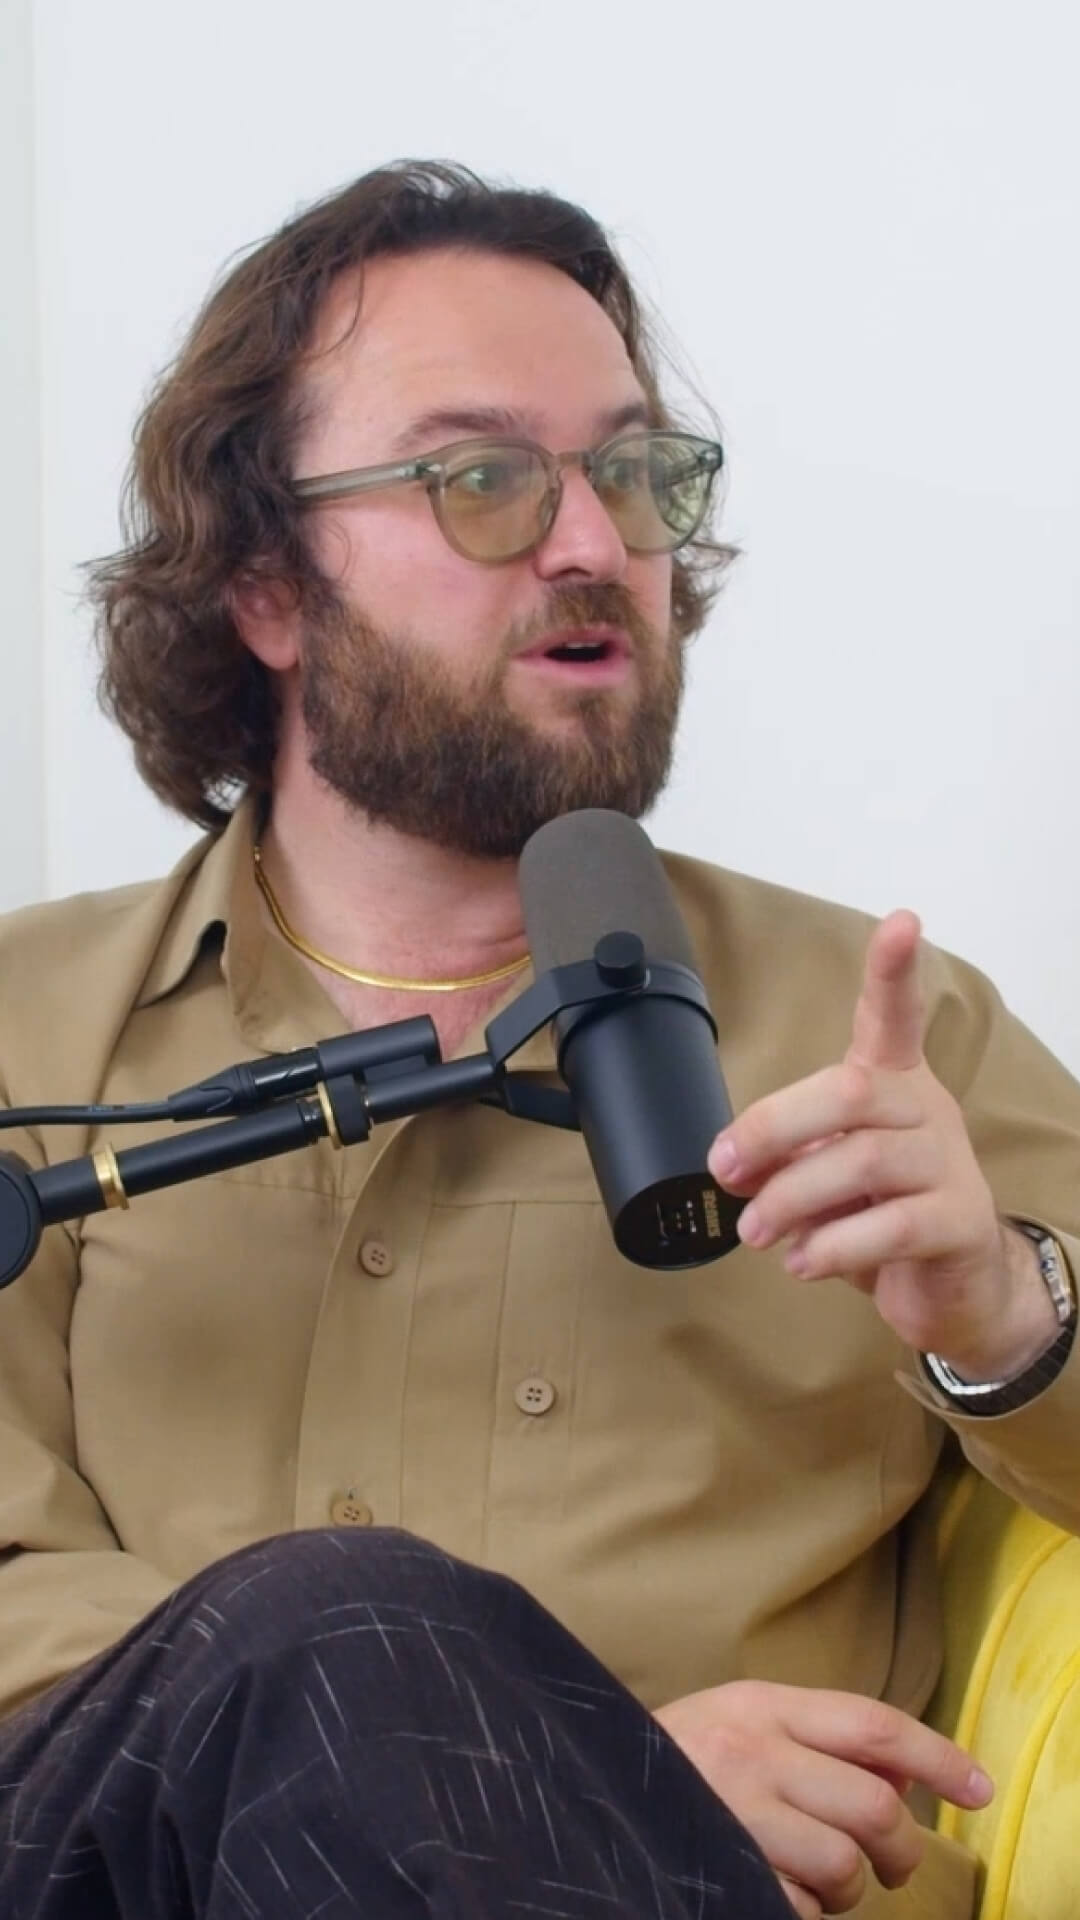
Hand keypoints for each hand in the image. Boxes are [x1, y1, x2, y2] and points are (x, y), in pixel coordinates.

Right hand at [654, 1680, 992, 1917]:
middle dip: (902, 1846)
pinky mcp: (724, 1870)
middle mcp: (751, 1752)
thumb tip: (908, 1771)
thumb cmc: (680, 1762)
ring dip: (851, 1889)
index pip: (873, 1722)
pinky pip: (801, 1908)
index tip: (979, 1788)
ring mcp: (736, 1815)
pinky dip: (804, 1913)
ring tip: (825, 1885)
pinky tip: (776, 1892)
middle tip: (895, 1865)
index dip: (937, 1756)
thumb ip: (816, 1736)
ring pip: (844, 1865)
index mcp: (761, 1705)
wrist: (588, 1785)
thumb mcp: (742, 1722)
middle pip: (875, 1804)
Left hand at [708, 910, 1055, 1377]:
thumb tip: (732, 1165)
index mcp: (892, 1082)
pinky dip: (831, 1245)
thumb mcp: (822, 1177)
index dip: (892, 970)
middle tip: (725, 1171)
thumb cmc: (881, 1212)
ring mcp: (949, 1163)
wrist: (953, 1285)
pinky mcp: (960, 1220)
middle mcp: (926, 1108)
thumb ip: (784, 1159)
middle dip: (772, 1129)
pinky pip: (890, 1226)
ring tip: (754, 1233)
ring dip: (790, 1199)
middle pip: (848, 1092)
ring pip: (862, 1161)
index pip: (893, 1015)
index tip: (900, 922)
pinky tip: (802, 1261)